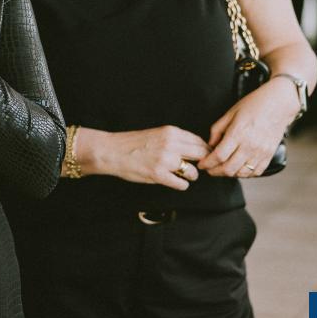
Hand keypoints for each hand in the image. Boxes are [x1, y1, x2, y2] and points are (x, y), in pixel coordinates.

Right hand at [80, 126, 209, 190]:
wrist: (112, 151)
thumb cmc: (132, 143)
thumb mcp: (157, 133)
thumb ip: (175, 139)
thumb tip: (195, 148)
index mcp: (171, 132)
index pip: (199, 141)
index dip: (204, 151)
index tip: (203, 157)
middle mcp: (170, 144)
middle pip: (201, 155)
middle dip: (203, 163)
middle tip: (199, 167)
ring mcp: (165, 160)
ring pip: (193, 172)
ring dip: (191, 176)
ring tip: (184, 175)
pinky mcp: (158, 175)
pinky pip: (182, 184)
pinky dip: (181, 185)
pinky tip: (175, 182)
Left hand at [201, 80, 297, 177]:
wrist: (279, 104)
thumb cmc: (254, 105)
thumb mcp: (230, 113)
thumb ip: (217, 130)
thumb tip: (210, 146)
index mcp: (238, 133)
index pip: (219, 156)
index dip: (207, 163)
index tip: (201, 164)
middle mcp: (250, 145)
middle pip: (229, 168)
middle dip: (215, 172)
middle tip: (209, 169)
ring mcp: (261, 152)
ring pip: (242, 173)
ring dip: (229, 174)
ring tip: (222, 169)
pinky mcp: (269, 155)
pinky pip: (256, 172)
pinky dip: (245, 174)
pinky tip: (238, 169)